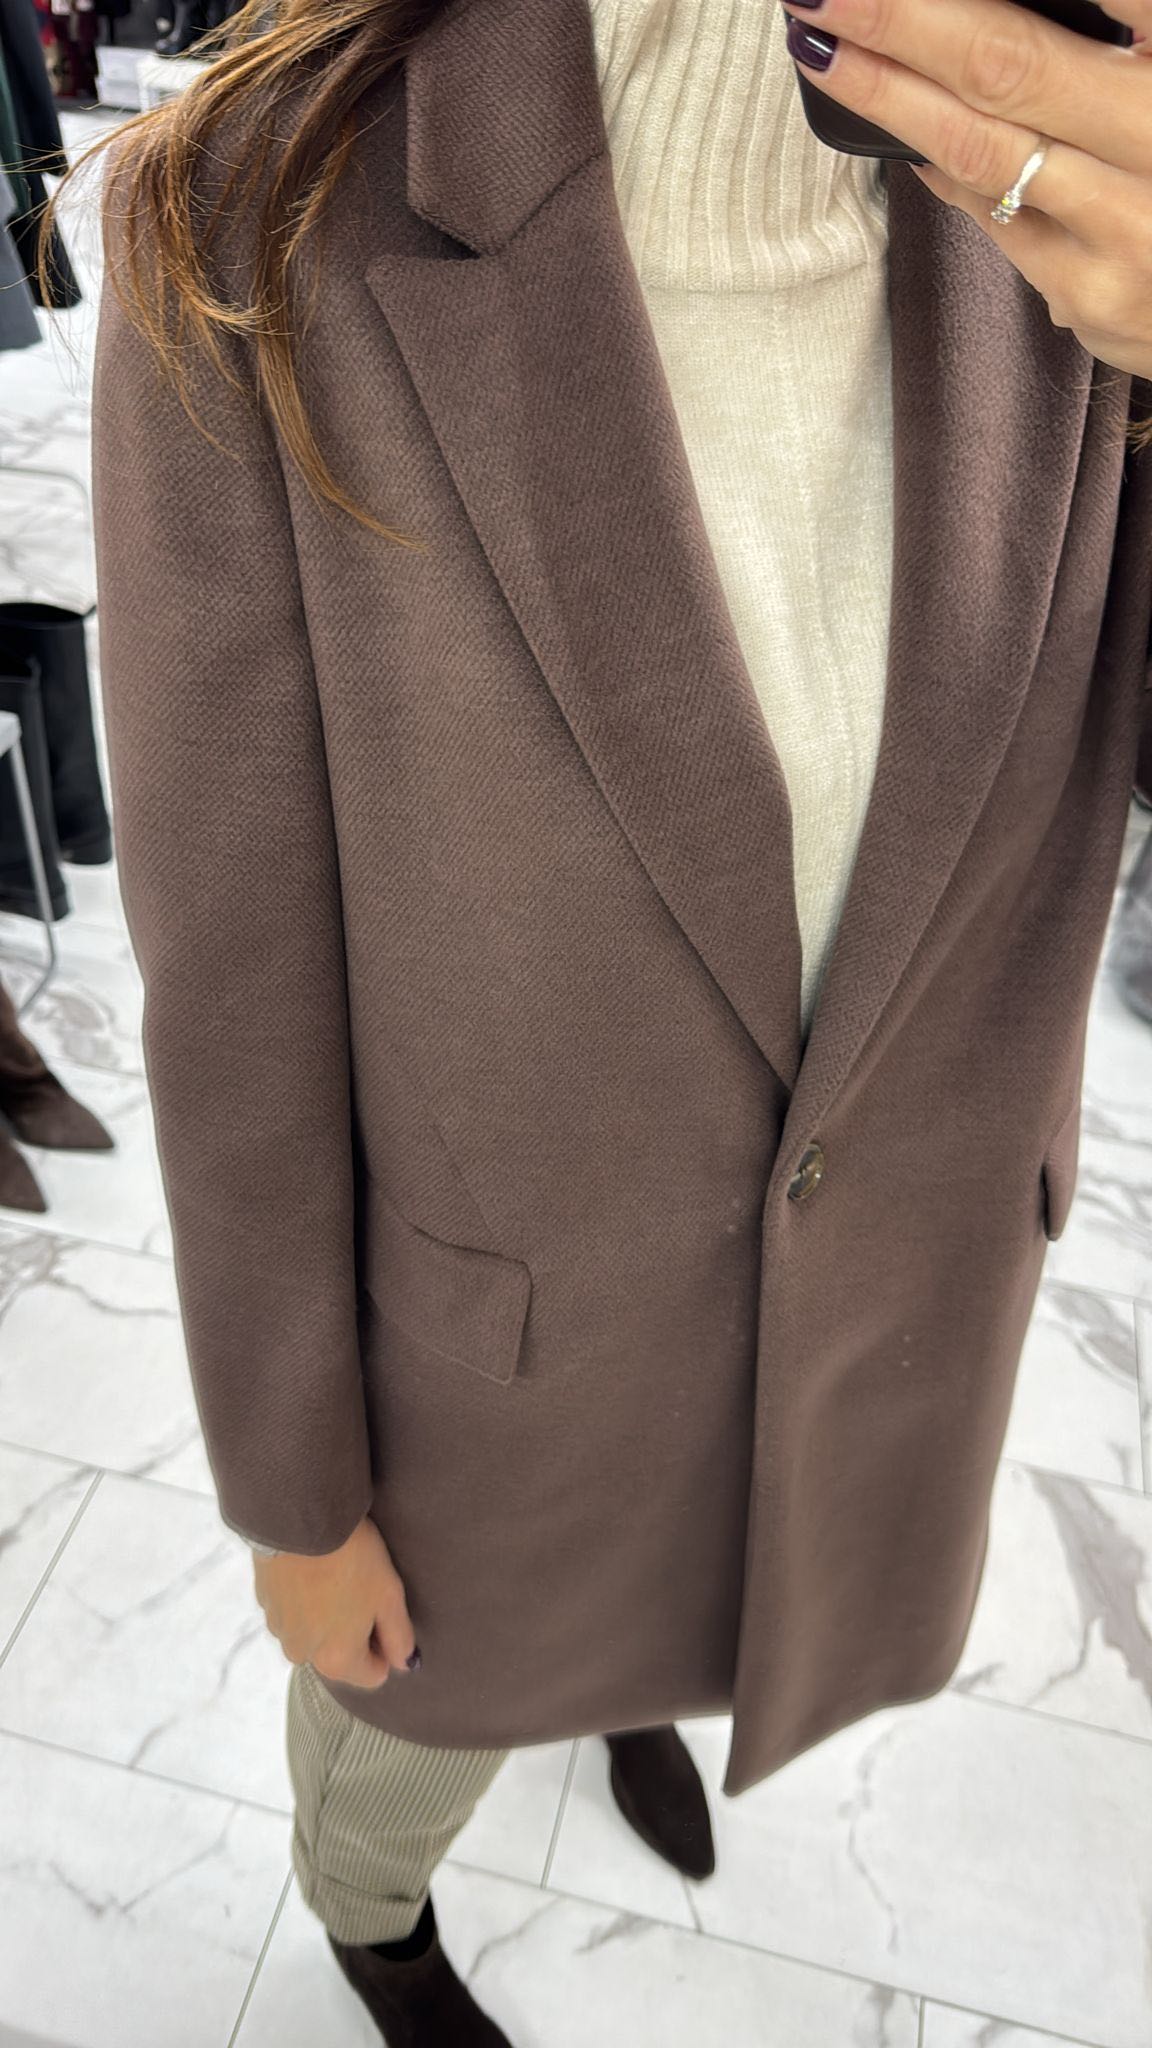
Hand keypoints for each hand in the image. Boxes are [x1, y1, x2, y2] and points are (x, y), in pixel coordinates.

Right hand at [253, 1514, 418, 1687]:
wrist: (301, 1520)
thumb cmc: (352, 1559)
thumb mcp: (389, 1597)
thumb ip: (400, 1638)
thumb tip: (403, 1663)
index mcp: (337, 1660)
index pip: (373, 1674)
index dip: (385, 1645)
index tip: (385, 1612)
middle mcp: (303, 1655)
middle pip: (340, 1656)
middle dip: (353, 1632)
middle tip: (362, 1589)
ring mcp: (280, 1630)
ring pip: (313, 1634)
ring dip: (325, 1616)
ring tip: (336, 1576)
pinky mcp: (264, 1603)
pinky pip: (291, 1613)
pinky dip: (303, 1599)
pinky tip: (313, 1570)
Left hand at [780, 0, 1151, 377]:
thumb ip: (1125, 30)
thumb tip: (1012, 4)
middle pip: (1008, 66)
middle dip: (902, 22)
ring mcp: (1127, 230)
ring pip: (979, 150)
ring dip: (886, 95)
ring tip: (824, 46)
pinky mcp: (1090, 295)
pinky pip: (992, 215)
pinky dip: (940, 165)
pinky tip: (895, 127)